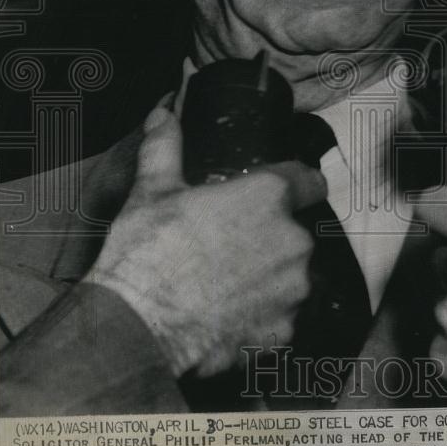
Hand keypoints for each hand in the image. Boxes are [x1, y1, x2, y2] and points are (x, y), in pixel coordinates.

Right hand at [85, 103, 325, 377]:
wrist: (137, 328)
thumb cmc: (147, 254)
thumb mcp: (152, 190)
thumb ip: (165, 146)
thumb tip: (164, 115)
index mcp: (267, 198)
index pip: (309, 180)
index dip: (298, 183)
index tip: (286, 190)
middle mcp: (292, 241)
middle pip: (294, 232)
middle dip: (269, 237)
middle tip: (229, 245)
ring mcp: (293, 289)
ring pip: (291, 275)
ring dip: (268, 277)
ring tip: (224, 283)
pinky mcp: (284, 330)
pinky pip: (281, 316)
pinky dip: (261, 315)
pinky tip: (227, 314)